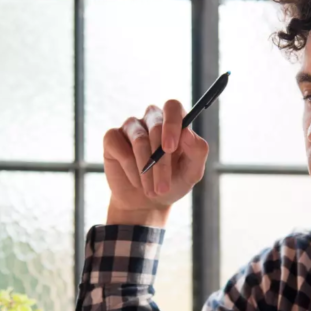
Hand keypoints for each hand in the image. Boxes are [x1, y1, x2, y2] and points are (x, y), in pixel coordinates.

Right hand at [103, 100, 209, 226]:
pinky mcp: (112, 138)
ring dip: (146, 170)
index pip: (172, 107)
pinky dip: (129, 169)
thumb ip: (197, 151)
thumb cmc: (172, 183)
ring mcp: (131, 127)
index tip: (170, 148)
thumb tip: (187, 133)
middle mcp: (152, 119)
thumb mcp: (191, 173)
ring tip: (151, 190)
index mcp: (174, 122)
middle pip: (156, 128)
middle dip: (161, 162)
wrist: (146, 203)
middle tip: (162, 187)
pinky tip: (136, 181)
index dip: (171, 124)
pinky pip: (119, 147)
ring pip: (139, 140)